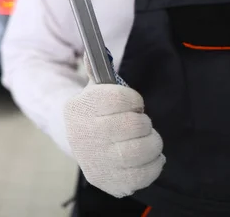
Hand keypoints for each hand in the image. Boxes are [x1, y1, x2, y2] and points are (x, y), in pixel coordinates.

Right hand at [63, 54, 165, 197]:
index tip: (131, 103)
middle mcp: (84, 135)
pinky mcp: (110, 181)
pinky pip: (147, 173)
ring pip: (144, 149)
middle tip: (137, 124)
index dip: (133, 100)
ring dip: (152, 142)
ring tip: (144, 140)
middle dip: (143, 122)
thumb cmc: (92, 112)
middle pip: (135, 125)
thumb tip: (93, 49)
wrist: (76, 141)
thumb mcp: (92, 89)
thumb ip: (96, 69)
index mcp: (79, 108)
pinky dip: (154, 164)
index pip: (121, 98)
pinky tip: (144, 157)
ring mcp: (97, 161)